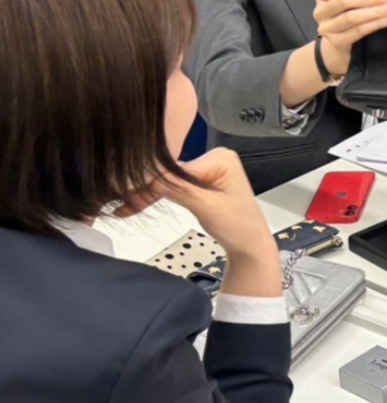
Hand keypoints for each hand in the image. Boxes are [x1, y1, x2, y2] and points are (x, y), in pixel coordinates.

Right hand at [117, 149, 276, 263]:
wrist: (248, 244)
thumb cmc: (241, 226)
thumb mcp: (208, 207)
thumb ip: (181, 190)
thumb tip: (153, 179)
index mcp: (221, 158)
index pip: (178, 168)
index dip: (153, 182)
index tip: (130, 193)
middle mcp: (213, 159)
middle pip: (170, 173)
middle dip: (146, 189)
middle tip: (122, 203)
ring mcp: (205, 170)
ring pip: (167, 181)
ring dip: (146, 194)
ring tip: (124, 206)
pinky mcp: (198, 183)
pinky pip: (172, 187)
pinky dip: (155, 197)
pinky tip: (134, 204)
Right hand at [313, 0, 386, 75]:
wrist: (338, 46)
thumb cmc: (346, 17)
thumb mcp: (347, 3)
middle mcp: (321, 12)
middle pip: (345, 1)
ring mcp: (327, 28)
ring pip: (352, 17)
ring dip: (377, 11)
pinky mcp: (337, 42)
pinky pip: (359, 31)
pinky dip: (376, 24)